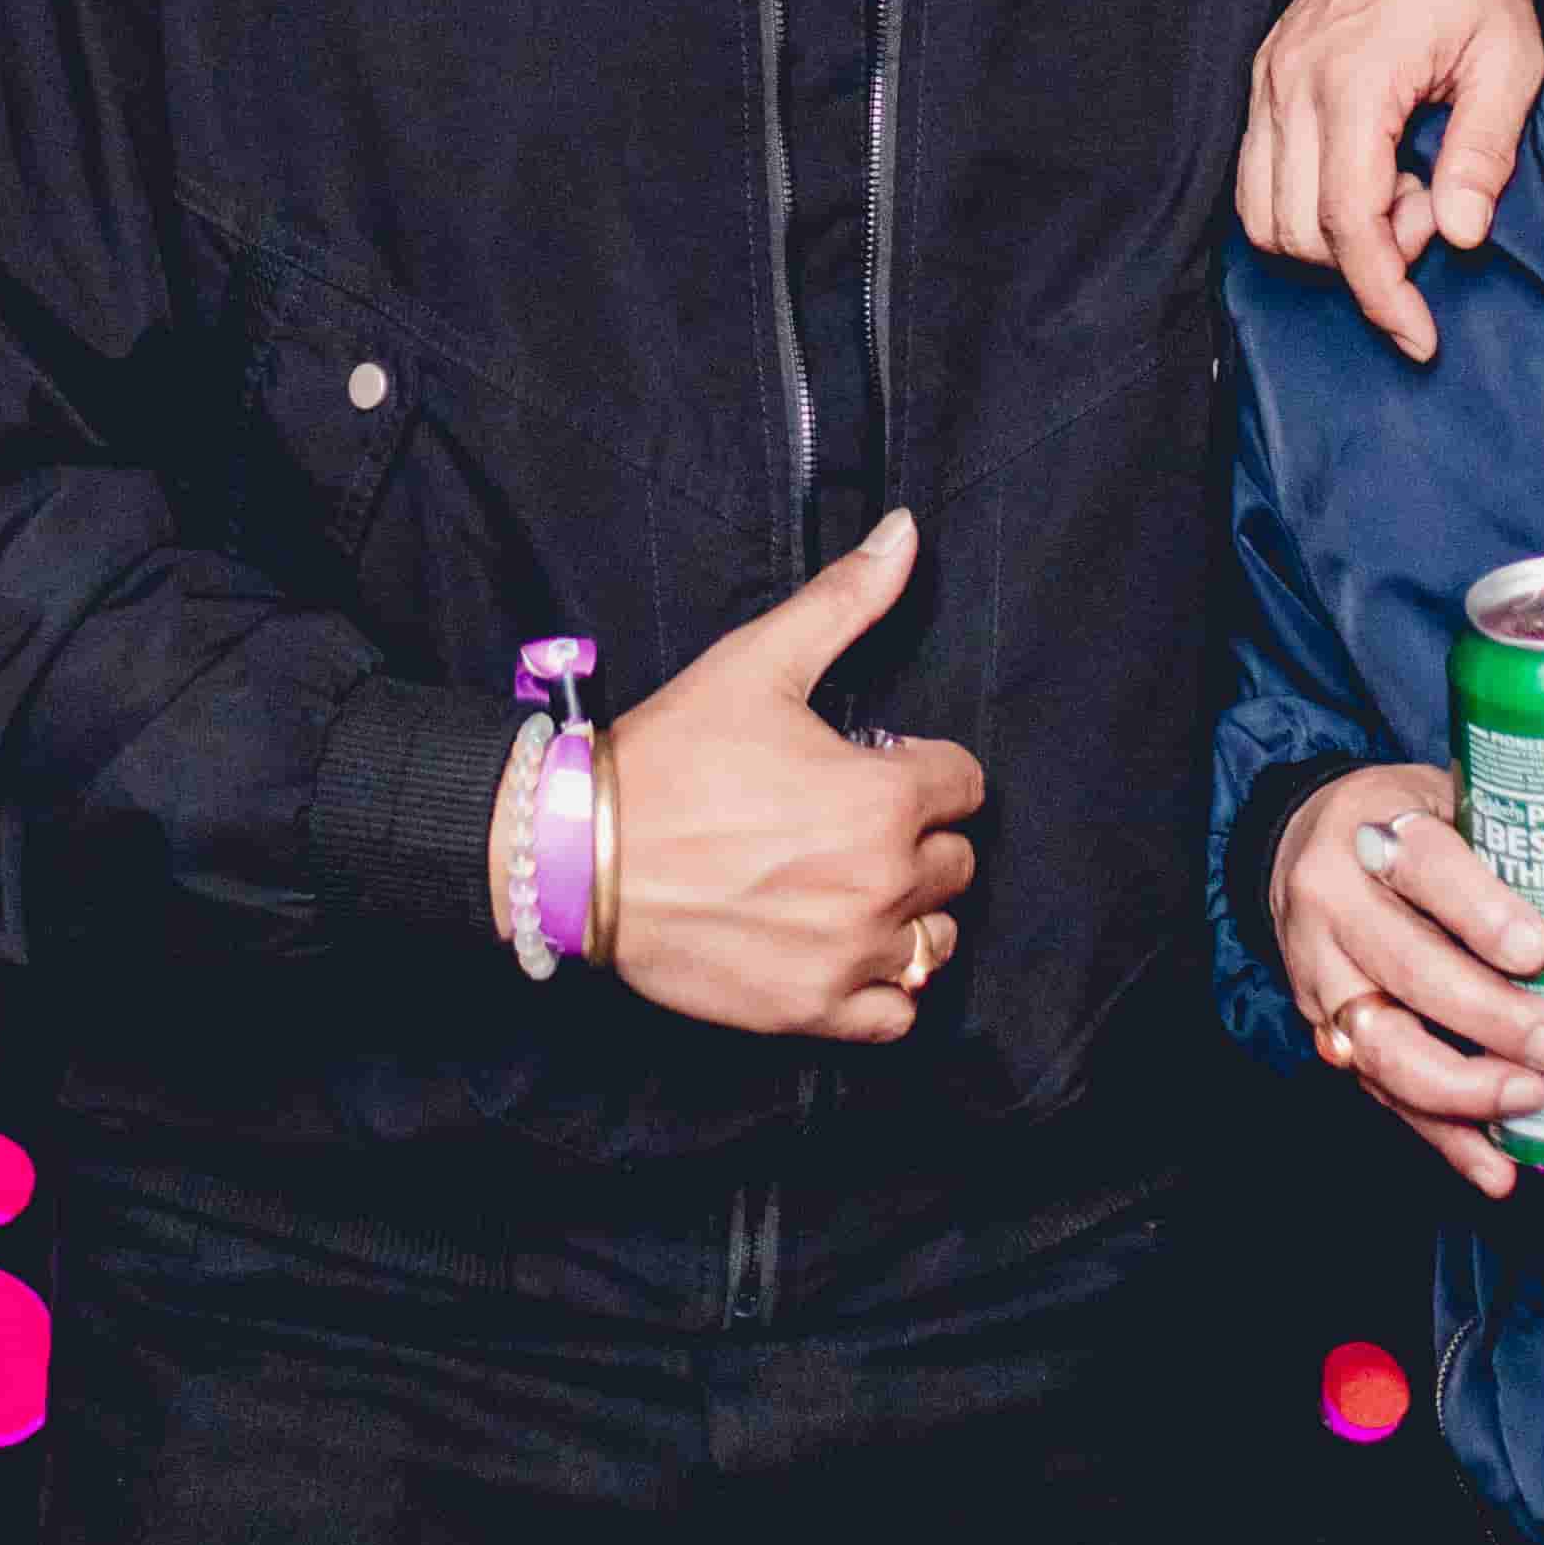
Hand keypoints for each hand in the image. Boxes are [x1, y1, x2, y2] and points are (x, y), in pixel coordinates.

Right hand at [601, 509, 989, 1040]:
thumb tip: (906, 531)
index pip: (964, 785)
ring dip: (908, 912)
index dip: (918, 770)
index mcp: (883, 799)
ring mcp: (851, 955)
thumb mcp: (759, 662)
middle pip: (955, 862)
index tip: (870, 770)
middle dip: (914, 838)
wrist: (578, 854)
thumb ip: (846, 600)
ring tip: (848, 886)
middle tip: (845, 824)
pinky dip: (885, 986)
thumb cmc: (668, 758)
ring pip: (937, 938)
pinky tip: (845, 949)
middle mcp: (882, 883)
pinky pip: (899, 1013)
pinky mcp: (814, 1010)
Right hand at [1238, 0, 1543, 355]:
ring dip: (1329, 234)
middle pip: (1295, 232)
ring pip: (1261, 211)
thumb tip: (1459, 235)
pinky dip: (1307, 200)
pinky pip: (1258, 171)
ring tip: (1405, 189)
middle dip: (1363, 260)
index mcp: (1354, 78)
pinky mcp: (1268, 71)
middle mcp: (1293, 80)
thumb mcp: (1511, 59)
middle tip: (1433, 212)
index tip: (1419, 337)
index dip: (1382, 296)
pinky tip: (1374, 168)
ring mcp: (1271, 74)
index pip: (1348, 224)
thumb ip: (1483, 150)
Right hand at [1270, 761, 1543, 1200]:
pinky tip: (1495, 1167)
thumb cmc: (1410, 825)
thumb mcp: (1469, 802)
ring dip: (1459, 1086)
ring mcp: (1325, 976)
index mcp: (1378, 828)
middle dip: (1488, 1015)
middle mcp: (1338, 902)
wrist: (1301, 846)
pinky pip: (1382, 1096)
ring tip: (1529, 1100)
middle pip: (1406, 965)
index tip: (1539, 949)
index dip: (1480, 908)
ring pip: (1382, 1043)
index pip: (1424, 863)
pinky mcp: (1328, 1034)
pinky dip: (1441, 1139)